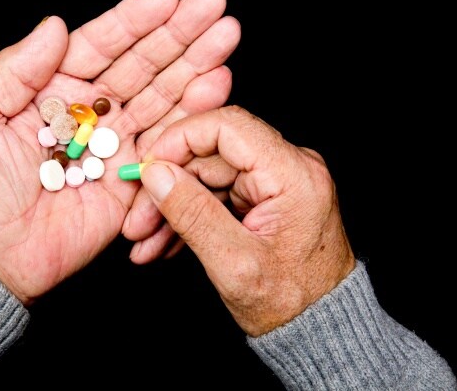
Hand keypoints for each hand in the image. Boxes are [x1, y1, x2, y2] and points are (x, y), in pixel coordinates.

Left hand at [0, 0, 240, 305]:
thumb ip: (13, 69)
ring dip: (196, 66)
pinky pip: (168, 142)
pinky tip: (216, 86)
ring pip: (163, 96)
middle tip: (214, 4)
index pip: (101, 45)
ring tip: (226, 36)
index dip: (135, 20)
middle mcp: (92, 111)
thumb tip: (55, 25)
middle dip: (180, 33)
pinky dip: (193, 115)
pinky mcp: (134, 176)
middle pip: (142, 64)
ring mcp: (116, 143)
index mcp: (55, 89)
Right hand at [124, 106, 354, 335]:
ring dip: (172, 207)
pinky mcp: (265, 196)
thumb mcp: (234, 264)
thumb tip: (155, 173)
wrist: (319, 328)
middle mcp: (290, 168)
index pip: (227, 127)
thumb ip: (192, 213)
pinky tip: (164, 239)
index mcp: (293, 175)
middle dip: (167, 186)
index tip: (146, 166)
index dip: (178, 140)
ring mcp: (277, 181)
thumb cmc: (292, 305)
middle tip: (137, 220)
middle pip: (211, 155)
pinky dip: (189, 215)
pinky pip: (217, 194)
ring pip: (208, 176)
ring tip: (145, 241)